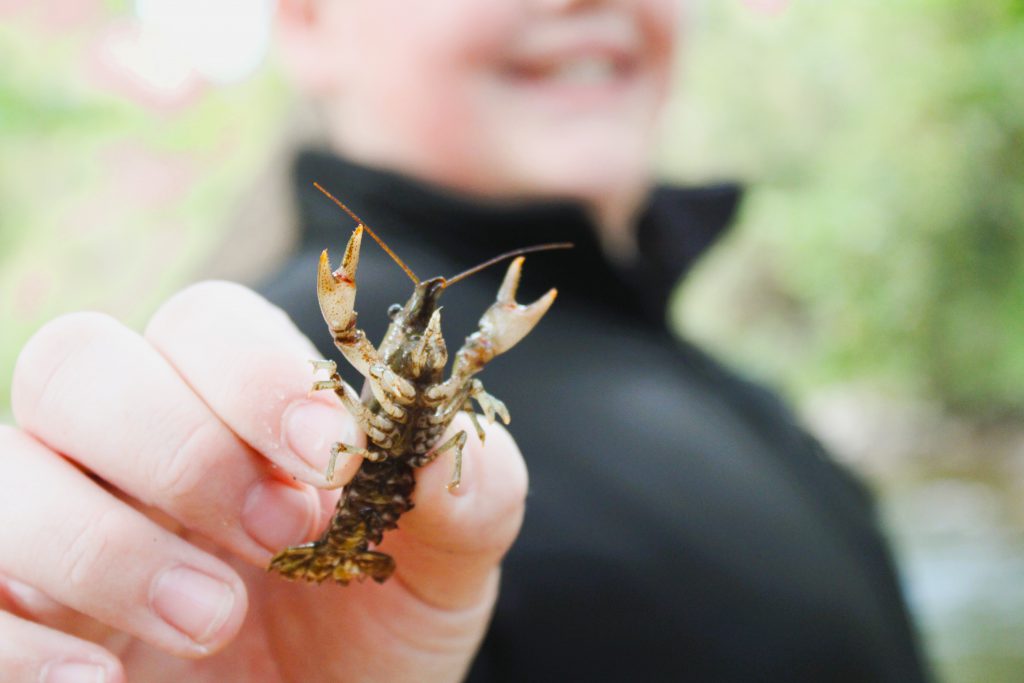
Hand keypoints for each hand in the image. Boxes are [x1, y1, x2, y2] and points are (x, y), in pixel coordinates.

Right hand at [2, 281, 526, 682]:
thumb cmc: (380, 628)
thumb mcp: (444, 563)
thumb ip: (467, 491)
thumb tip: (430, 437)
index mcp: (234, 404)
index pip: (206, 321)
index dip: (257, 376)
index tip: (331, 461)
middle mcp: (129, 445)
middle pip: (78, 360)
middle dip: (178, 444)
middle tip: (276, 536)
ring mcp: (58, 524)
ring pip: (1, 464)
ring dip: (101, 541)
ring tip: (211, 621)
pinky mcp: (19, 614)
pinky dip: (16, 635)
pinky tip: (100, 682)